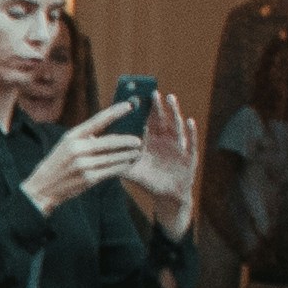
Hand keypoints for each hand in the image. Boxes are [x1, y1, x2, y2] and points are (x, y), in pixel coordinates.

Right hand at [21, 98, 141, 213]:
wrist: (43, 187)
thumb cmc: (57, 163)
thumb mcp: (66, 144)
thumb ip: (85, 137)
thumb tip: (107, 130)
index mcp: (72, 136)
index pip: (98, 120)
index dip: (115, 112)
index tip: (129, 106)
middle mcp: (78, 149)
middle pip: (110, 141)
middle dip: (127, 141)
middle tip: (138, 140)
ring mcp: (84, 165)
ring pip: (113, 157)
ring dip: (127, 155)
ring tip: (136, 152)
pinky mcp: (89, 178)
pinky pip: (111, 170)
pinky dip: (121, 167)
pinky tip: (127, 164)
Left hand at [127, 98, 198, 219]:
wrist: (167, 195)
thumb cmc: (148, 180)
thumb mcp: (132, 170)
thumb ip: (116, 160)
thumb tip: (96, 154)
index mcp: (151, 140)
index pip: (146, 121)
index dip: (143, 109)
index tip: (137, 95)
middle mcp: (165, 140)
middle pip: (161, 119)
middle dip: (157, 106)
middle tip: (152, 92)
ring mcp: (178, 147)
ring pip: (176, 126)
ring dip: (174, 112)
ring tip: (170, 98)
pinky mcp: (189, 156)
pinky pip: (191, 143)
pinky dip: (191, 132)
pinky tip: (190, 121)